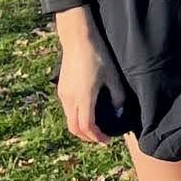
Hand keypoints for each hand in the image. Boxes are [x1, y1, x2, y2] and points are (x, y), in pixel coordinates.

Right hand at [54, 8, 112, 145]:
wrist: (77, 41)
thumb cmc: (98, 57)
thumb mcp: (113, 77)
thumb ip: (117, 96)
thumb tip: (119, 111)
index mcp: (84, 97)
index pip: (86, 126)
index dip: (96, 137)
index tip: (107, 140)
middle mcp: (70, 99)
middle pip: (74, 128)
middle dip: (88, 137)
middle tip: (102, 138)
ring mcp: (63, 94)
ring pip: (69, 120)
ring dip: (81, 128)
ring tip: (96, 128)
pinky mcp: (61, 89)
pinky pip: (67, 110)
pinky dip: (77, 118)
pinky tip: (88, 114)